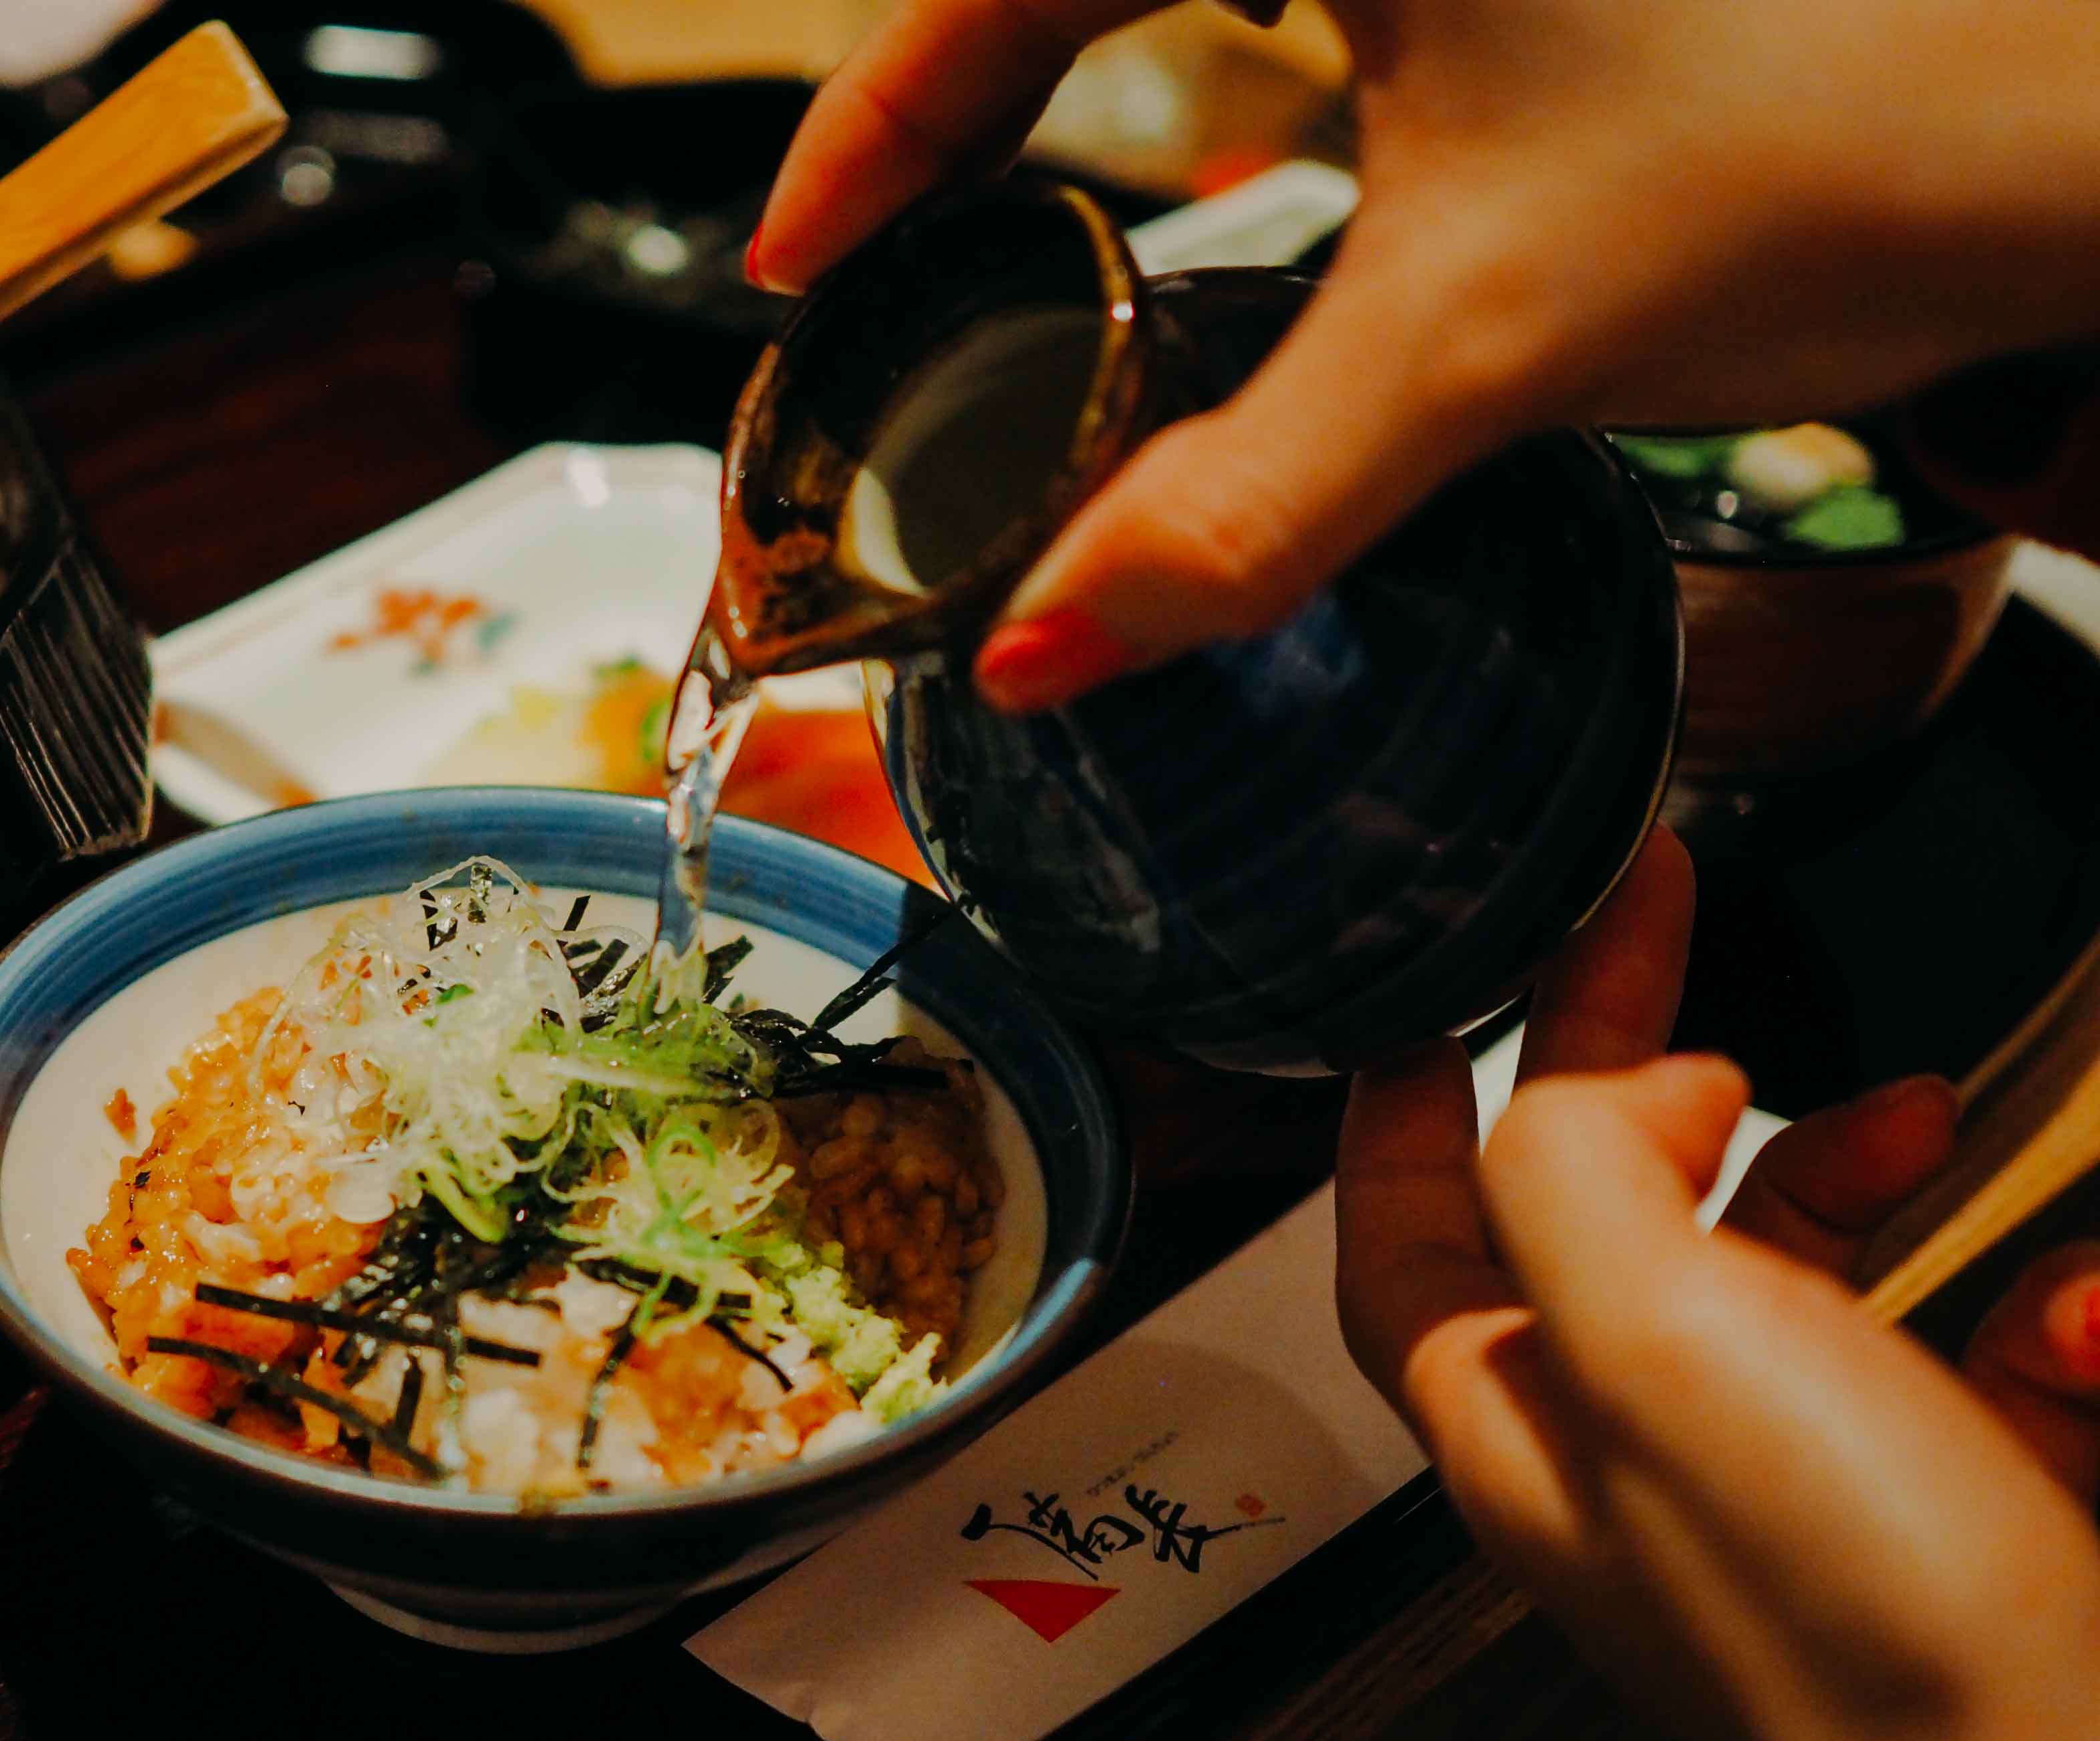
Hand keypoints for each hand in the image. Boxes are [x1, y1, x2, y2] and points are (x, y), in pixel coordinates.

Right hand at [749, 0, 2099, 705]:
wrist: (2092, 130)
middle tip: (884, 237)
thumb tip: (1049, 647)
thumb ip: (1241, 506)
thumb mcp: (1484, 339)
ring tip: (1002, 199)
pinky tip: (1205, 149)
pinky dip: (1208, 40)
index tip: (802, 254)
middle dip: (957, 84)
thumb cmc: (1847, 141)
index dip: (874, 118)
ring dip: (1075, 53)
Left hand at [1335, 827, 2099, 1740]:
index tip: (1453, 962)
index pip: (1397, 1226)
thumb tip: (1588, 1070)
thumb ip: (1567, 1173)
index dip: (1399, 1090)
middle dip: (1634, 1070)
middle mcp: (1644, 1451)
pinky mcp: (1961, 1504)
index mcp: (1522, 1419)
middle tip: (1670, 935)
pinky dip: (2025, 1292)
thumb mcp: (1644, 1337)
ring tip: (1905, 1105)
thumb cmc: (1853, 1625)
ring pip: (1787, 1261)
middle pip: (1593, 1214)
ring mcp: (1806, 1480)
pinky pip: (1972, 1344)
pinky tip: (2063, 1313)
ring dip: (1840, 1159)